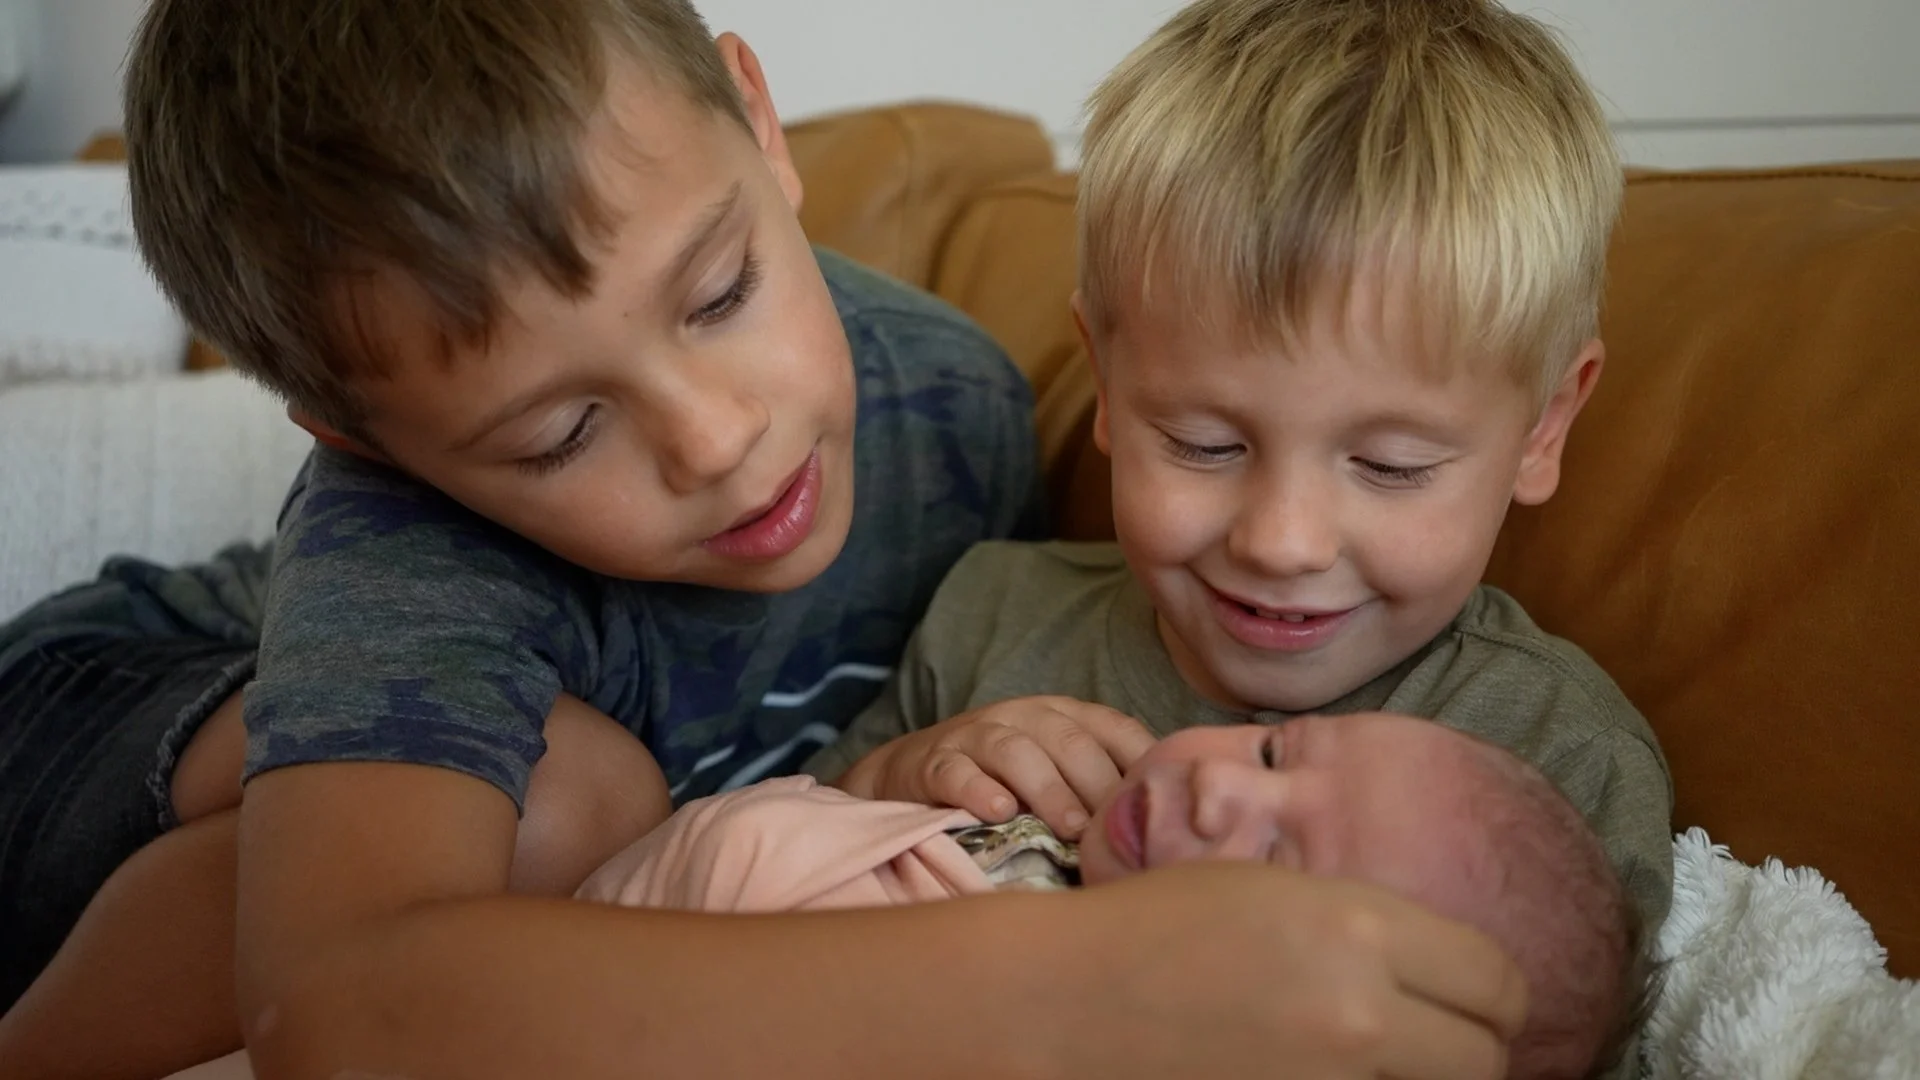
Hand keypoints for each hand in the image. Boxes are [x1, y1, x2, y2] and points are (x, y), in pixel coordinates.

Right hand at [837, 695, 1154, 836]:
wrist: (912, 774)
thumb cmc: (1004, 782)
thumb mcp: (1056, 772)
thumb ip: (1102, 787)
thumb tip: (1165, 827)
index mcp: (1063, 716)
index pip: (1113, 727)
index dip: (1141, 760)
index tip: (1162, 803)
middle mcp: (1023, 716)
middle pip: (1070, 740)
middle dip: (1098, 783)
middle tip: (1115, 828)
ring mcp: (976, 736)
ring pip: (1017, 751)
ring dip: (1048, 788)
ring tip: (1070, 826)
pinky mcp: (933, 762)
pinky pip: (956, 772)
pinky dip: (977, 790)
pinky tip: (998, 812)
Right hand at [1061, 862, 1527, 1079]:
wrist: (1064, 1000)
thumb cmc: (1158, 927)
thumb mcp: (1275, 891)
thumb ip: (1367, 928)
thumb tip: (1447, 972)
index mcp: (1358, 929)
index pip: (1497, 981)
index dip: (1493, 994)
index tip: (1471, 1000)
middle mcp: (1359, 1015)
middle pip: (1484, 1055)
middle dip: (1468, 1046)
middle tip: (1432, 1039)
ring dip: (1417, 1079)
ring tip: (1374, 1061)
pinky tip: (1326, 1075)